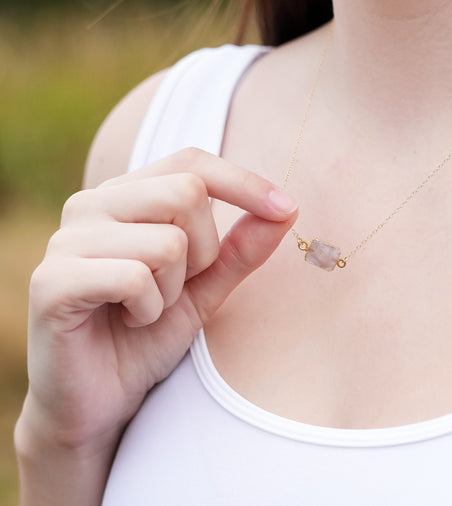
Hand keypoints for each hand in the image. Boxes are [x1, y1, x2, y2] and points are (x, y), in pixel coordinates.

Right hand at [18, 147, 297, 458]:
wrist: (100, 403)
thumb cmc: (147, 337)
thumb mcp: (206, 289)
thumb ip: (240, 250)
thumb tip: (286, 210)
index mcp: (125, 197)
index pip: (192, 162)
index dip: (243, 182)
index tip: (286, 208)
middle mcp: (91, 205)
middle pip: (186, 193)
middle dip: (205, 252)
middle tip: (178, 288)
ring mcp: (67, 240)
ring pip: (167, 242)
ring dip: (174, 290)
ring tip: (145, 309)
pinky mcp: (52, 282)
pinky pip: (135, 277)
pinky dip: (148, 310)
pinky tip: (128, 322)